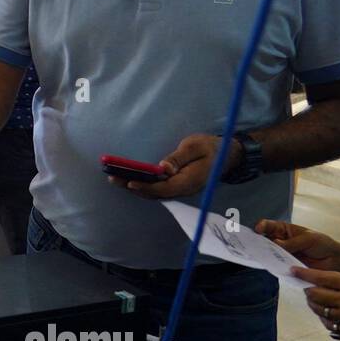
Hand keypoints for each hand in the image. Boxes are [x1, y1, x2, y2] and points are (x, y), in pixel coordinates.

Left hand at [108, 134, 236, 198]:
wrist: (227, 155)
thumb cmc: (210, 147)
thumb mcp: (195, 146)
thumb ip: (178, 158)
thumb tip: (163, 168)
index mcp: (190, 181)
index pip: (164, 188)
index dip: (146, 187)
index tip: (130, 183)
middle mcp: (184, 189)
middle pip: (155, 193)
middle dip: (133, 187)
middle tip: (113, 178)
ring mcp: (180, 189)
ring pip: (154, 193)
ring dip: (134, 187)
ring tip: (114, 178)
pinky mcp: (176, 186)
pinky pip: (157, 189)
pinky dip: (142, 185)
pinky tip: (128, 179)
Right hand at [254, 219, 339, 277]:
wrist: (334, 262)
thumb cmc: (322, 244)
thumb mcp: (308, 239)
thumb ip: (292, 243)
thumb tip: (275, 243)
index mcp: (284, 230)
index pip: (268, 226)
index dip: (262, 226)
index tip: (258, 229)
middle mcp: (280, 241)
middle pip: (263, 239)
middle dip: (256, 240)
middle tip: (250, 243)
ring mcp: (281, 254)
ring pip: (267, 253)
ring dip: (261, 254)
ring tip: (256, 255)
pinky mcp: (284, 266)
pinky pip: (274, 265)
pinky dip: (270, 265)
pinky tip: (266, 265)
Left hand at [294, 266, 339, 340]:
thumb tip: (338, 286)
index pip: (322, 277)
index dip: (305, 274)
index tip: (293, 271)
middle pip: (316, 294)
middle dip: (308, 291)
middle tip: (306, 288)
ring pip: (321, 310)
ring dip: (315, 305)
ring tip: (314, 301)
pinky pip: (332, 325)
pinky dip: (328, 319)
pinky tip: (329, 316)